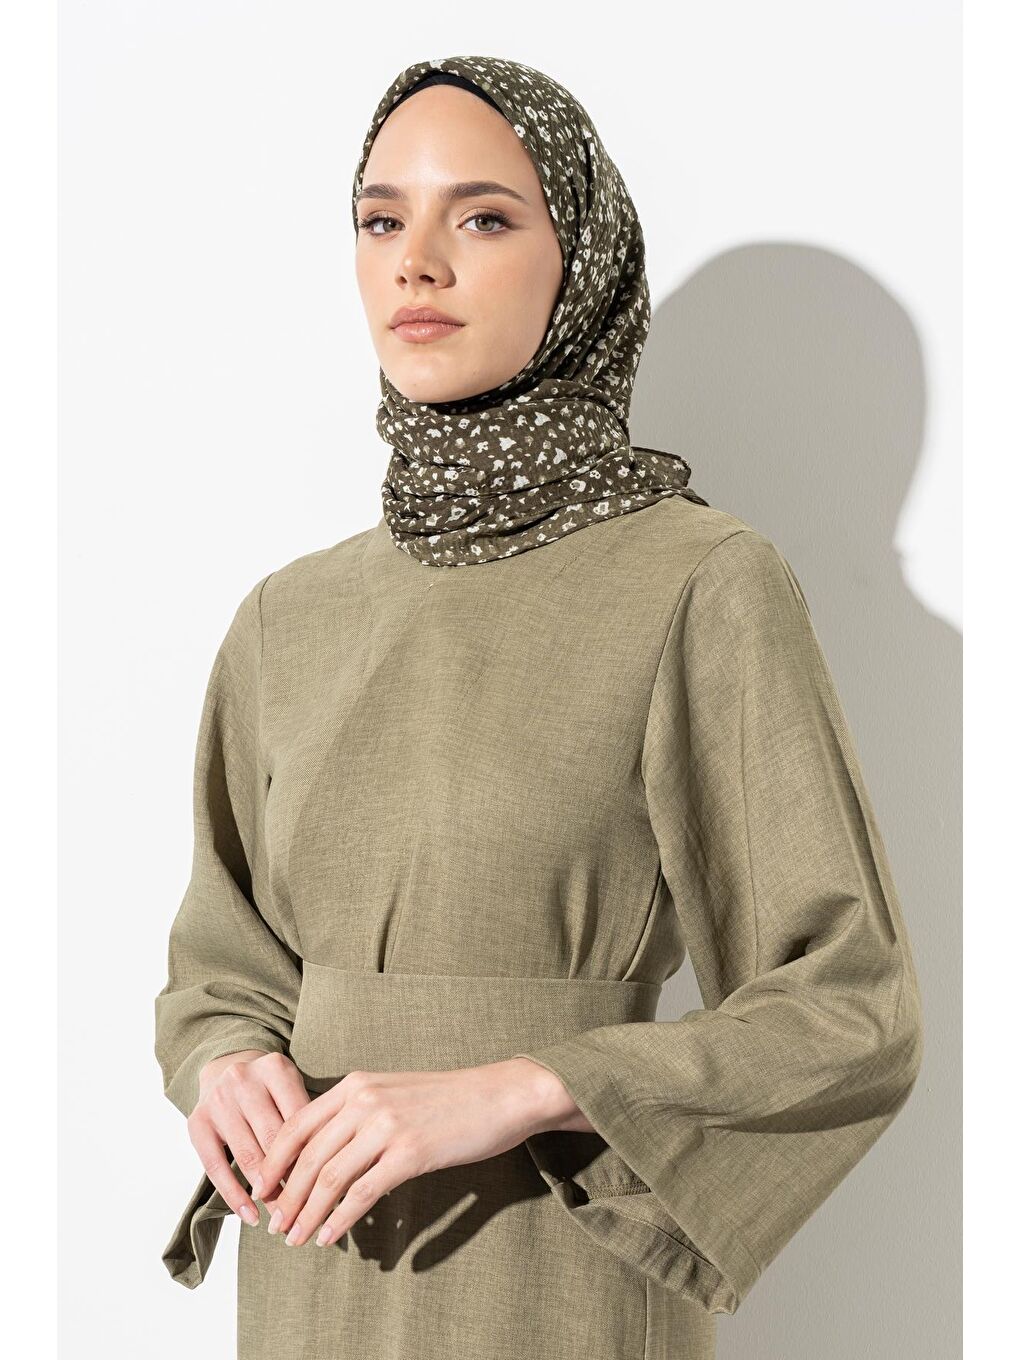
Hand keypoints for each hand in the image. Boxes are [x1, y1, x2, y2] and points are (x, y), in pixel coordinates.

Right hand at [187, 1049, 311, 1224]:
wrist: (225, 1066)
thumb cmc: (269, 1088)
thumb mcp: (291, 1088)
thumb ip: (307, 1119)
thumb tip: (329, 1171)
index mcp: (275, 1068)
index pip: (300, 1119)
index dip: (313, 1156)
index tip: (326, 1188)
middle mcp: (244, 1080)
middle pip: (274, 1139)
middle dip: (292, 1179)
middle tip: (307, 1210)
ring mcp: (218, 1100)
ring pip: (248, 1156)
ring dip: (267, 1193)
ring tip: (282, 1218)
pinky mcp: (197, 1122)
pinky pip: (215, 1167)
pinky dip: (234, 1196)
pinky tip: (250, 1215)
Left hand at [248, 1057, 577, 1247]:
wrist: (500, 1095)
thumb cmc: (448, 1098)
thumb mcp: (394, 1091)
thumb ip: (358, 1110)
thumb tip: (323, 1149)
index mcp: (356, 1084)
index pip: (298, 1124)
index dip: (274, 1161)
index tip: (262, 1189)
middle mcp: (364, 1100)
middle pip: (308, 1155)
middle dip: (285, 1195)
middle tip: (275, 1225)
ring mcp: (386, 1125)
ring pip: (329, 1177)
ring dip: (306, 1213)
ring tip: (295, 1238)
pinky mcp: (410, 1152)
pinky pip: (362, 1192)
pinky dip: (340, 1218)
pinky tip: (330, 1235)